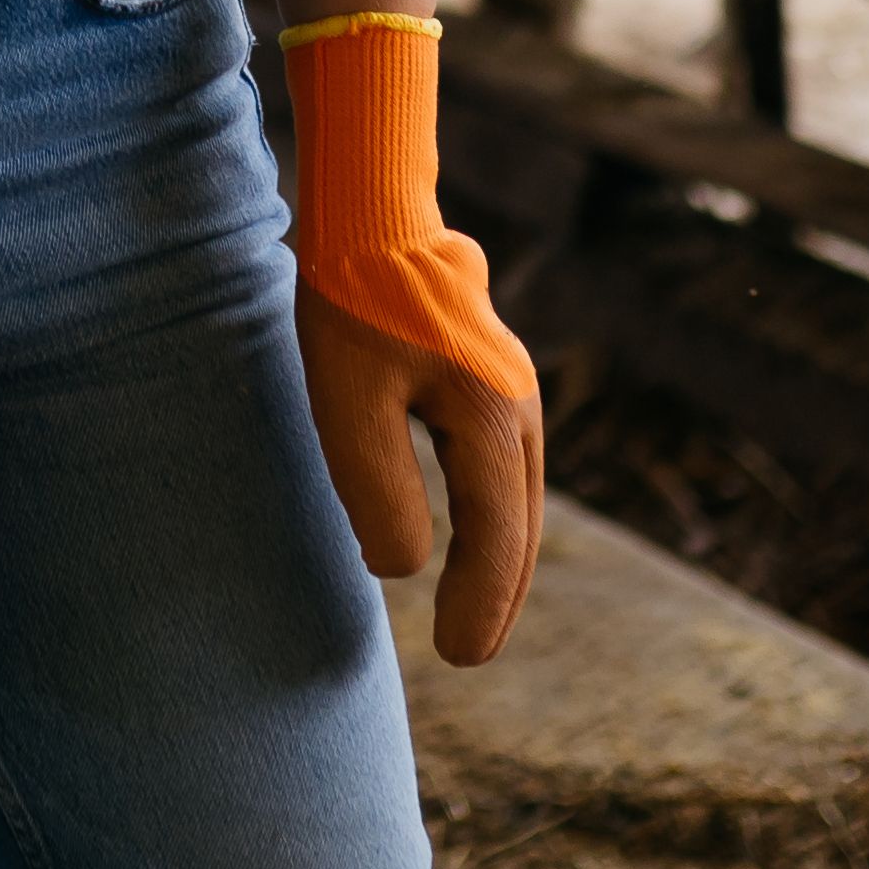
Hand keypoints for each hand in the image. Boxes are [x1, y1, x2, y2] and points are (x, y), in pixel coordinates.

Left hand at [283, 14, 540, 664]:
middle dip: (498, 590)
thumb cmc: (351, 304)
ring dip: (501, 553)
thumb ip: (381, 495)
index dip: (479, 605)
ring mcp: (510, 386)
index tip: (456, 658)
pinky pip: (504, 463)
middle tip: (468, 653)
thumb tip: (407, 569)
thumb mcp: (348, 407)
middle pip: (519, 520)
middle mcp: (517, 406)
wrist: (371, 209)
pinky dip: (496, 510)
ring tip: (475, 609)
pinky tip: (470, 527)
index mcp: (491, 419)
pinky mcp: (490, 373)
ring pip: (518, 491)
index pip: (495, 538)